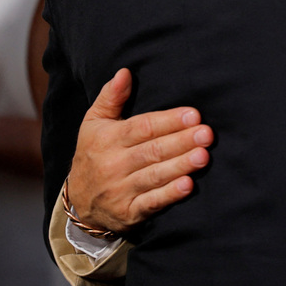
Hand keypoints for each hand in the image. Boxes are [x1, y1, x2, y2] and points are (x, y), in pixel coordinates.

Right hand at [66, 67, 212, 234]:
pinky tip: (187, 186)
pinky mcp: (128, 213)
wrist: (79, 201)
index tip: (194, 115)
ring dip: (180, 166)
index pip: (142, 128)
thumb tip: (125, 72)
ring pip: (154, 176)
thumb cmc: (94, 153)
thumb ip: (111, 97)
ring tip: (204, 156)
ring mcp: (120, 190)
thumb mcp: (94, 123)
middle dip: (181, 142)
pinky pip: (150, 203)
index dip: (169, 121)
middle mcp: (113, 165)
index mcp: (107, 139)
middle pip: (152, 151)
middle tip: (207, 134)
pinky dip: (169, 195)